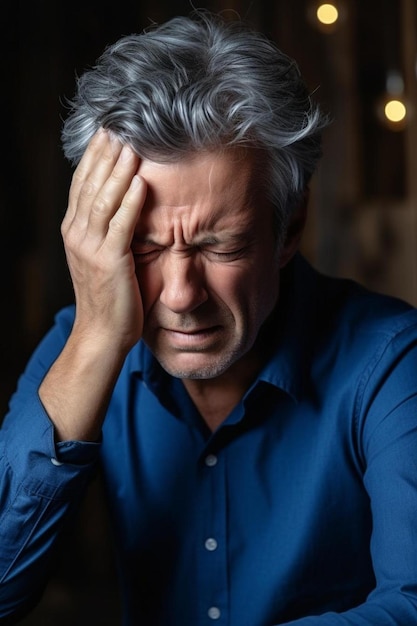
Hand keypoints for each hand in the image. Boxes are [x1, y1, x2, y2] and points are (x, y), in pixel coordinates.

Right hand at [61, 129, 146, 352]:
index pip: (82, 184)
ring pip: (103, 198)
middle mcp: (77, 233)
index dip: (94, 156)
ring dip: (118, 170)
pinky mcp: (110, 260)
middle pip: (90, 184)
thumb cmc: (106, 295)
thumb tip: (120, 201)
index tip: (107, 133)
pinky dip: (131, 201)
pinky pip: (121, 224)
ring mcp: (90, 247)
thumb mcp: (98, 256)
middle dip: (104, 154)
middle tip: (119, 126)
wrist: (101, 332)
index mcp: (73, 229)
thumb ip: (105, 228)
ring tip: (131, 146)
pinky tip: (141, 182)